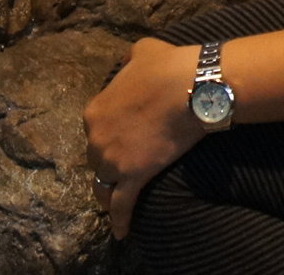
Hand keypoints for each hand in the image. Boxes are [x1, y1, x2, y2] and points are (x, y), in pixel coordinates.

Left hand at [84, 36, 203, 237]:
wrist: (189, 86)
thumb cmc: (167, 66)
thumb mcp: (141, 51)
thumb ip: (129, 60)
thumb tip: (130, 61)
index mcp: (95, 110)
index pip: (95, 130)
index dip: (109, 134)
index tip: (122, 136)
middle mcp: (97, 138)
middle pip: (97, 158)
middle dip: (109, 160)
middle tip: (126, 162)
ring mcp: (114, 160)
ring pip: (104, 184)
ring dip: (109, 191)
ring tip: (115, 200)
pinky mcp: (134, 176)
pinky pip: (122, 204)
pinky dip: (120, 220)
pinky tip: (121, 232)